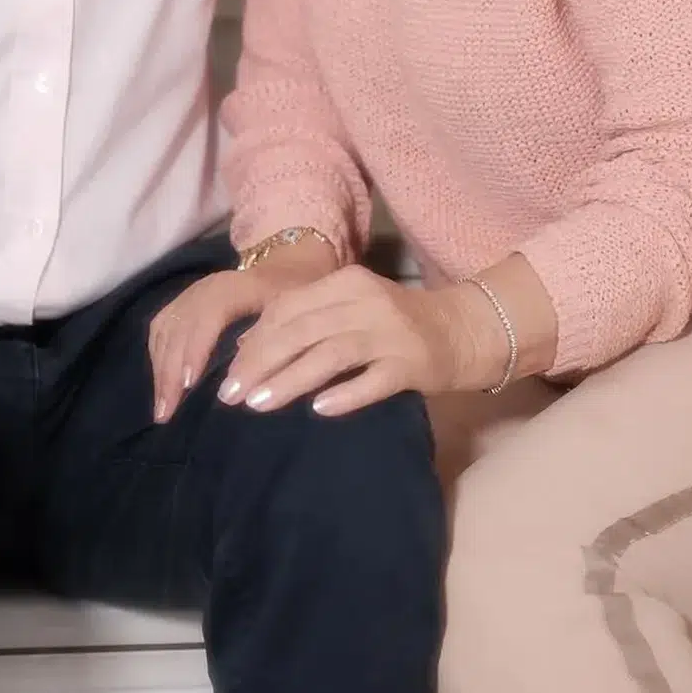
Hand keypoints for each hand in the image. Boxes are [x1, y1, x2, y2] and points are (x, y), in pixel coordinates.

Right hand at [148, 236, 336, 422]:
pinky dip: (158, 357)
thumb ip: (271, 343)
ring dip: (160, 369)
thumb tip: (240, 381)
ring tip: (162, 408)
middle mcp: (207, 287)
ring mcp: (192, 292)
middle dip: (170, 371)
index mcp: (237, 287)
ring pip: (166, 328)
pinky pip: (162, 327)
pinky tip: (162, 383)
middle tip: (167, 413)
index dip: (197, 347)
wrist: (286, 263)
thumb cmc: (294, 293)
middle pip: (180, 326)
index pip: (209, 314)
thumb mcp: (295, 314)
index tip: (189, 384)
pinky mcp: (183, 301)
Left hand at [215, 265, 457, 417]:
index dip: (255, 340)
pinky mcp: (411, 363)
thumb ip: (306, 319)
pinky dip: (345, 394)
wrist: (461, 329)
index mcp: (345, 282)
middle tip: (232, 394)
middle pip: (302, 330)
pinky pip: (373, 380)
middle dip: (261, 363)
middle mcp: (365, 301)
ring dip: (290, 379)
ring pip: (330, 354)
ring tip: (259, 404)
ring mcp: (390, 332)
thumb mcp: (350, 307)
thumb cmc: (394, 322)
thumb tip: (250, 344)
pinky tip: (320, 410)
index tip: (230, 372)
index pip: (288, 308)